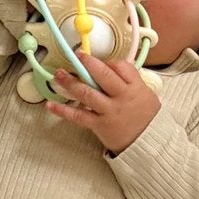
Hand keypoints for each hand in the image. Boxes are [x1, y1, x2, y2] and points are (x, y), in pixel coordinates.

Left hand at [46, 53, 161, 154]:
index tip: (97, 59)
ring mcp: (109, 111)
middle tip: (76, 55)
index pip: (121, 67)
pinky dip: (63, 111)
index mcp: (134, 88)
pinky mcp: (99, 125)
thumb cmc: (146, 117)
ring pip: (87, 93)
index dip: (108, 61)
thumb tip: (110, 66)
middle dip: (88, 63)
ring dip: (70, 82)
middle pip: (103, 76)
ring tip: (59, 74)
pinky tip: (51, 105)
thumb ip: (130, 80)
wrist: (147, 143)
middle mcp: (121, 97)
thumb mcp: (146, 93)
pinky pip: (78, 116)